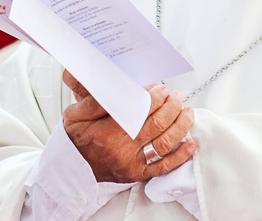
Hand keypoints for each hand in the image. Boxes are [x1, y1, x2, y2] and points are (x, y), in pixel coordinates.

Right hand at [62, 70, 196, 182]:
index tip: (161, 88)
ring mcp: (131, 164)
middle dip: (172, 107)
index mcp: (106, 132)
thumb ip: (93, 101)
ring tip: (187, 112)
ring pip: (164, 144)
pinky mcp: (137, 174)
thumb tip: (115, 88)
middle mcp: (121, 149)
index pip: (140, 111)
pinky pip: (163, 167)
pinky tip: (191, 143)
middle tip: (176, 96)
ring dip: (181, 126)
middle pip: (157, 125)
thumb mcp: (75, 114)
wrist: (70, 168)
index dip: (156, 97)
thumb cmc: (76, 138)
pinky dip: (181, 156)